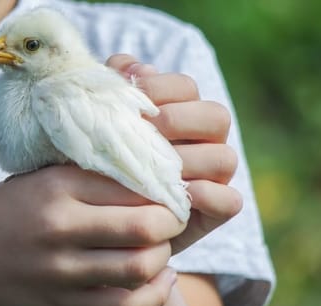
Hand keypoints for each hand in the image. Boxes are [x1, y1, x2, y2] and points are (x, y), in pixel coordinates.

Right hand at [0, 166, 182, 305]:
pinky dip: (155, 293)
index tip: (172, 184)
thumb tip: (152, 157)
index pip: (131, 180)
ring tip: (163, 246)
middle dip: (172, 221)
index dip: (164, 184)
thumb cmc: (11, 211)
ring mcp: (61, 270)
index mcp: (56, 186)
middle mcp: (59, 227)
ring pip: (140, 267)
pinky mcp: (64, 303)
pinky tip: (161, 277)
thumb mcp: (41, 178)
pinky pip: (127, 305)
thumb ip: (88, 170)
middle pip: (144, 226)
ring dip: (164, 256)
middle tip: (175, 216)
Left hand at [106, 54, 242, 254]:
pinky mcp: (212, 213)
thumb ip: (111, 91)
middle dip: (180, 119)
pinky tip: (182, 194)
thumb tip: (132, 67)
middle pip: (216, 116)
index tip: (130, 100)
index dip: (162, 88)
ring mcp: (212, 177)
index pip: (186, 88)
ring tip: (157, 167)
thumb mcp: (93, 127)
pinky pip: (231, 201)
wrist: (89, 223)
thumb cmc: (91, 167)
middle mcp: (202, 142)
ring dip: (193, 159)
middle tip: (145, 132)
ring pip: (225, 158)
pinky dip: (211, 196)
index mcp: (179, 113)